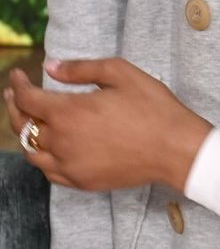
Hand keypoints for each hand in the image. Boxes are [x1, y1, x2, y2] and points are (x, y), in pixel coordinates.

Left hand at [4, 57, 211, 192]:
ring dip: (25, 133)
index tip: (17, 75)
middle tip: (14, 94)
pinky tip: (49, 147)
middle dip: (15, 106)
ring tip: (28, 121)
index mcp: (69, 112)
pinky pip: (49, 171)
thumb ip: (81, 68)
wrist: (174, 148)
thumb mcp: (121, 74)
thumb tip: (51, 67)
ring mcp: (70, 165)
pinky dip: (42, 156)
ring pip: (31, 152)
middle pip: (23, 125)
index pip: (28, 99)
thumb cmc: (152, 107)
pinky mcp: (81, 181)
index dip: (18, 84)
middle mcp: (62, 141)